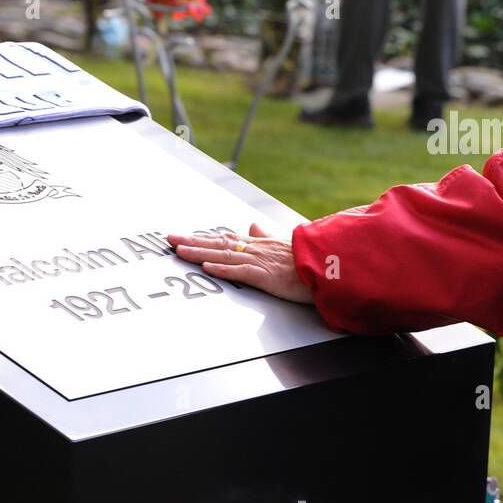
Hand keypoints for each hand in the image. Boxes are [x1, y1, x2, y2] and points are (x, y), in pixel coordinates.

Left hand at [166, 223, 313, 303]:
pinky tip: (207, 267)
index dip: (202, 238)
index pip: (225, 239)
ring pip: (224, 255)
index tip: (183, 236)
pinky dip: (224, 269)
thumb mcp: (285, 244)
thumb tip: (252, 225)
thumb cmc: (310, 260)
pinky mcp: (268, 276)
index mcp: (260, 244)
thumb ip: (266, 236)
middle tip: (169, 239)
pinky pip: (242, 271)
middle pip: (218, 243)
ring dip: (200, 253)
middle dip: (192, 241)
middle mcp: (257, 249)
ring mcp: (261, 262)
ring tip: (179, 251)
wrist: (333, 268)